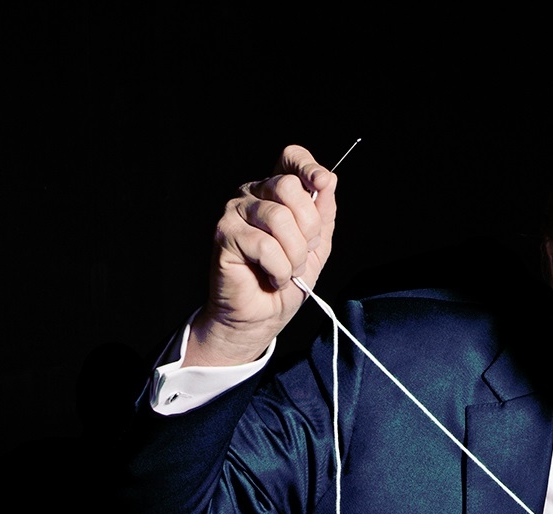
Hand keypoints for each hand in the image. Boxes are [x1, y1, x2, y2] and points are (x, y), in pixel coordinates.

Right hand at [184, 146, 337, 366]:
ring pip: (279, 217)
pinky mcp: (224, 234)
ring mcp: (236, 212)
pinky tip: (273, 276)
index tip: (322, 184)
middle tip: (304, 252)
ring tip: (288, 270)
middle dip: (308, 226)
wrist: (262, 316)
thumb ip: (323, 212)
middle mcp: (253, 194)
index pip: (290, 156)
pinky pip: (264, 244)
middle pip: (289, 186)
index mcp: (276, 191)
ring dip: (294, 254)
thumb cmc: (286, 279)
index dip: (308, 166)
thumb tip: (327, 179)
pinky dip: (278, 268)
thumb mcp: (317, 245)